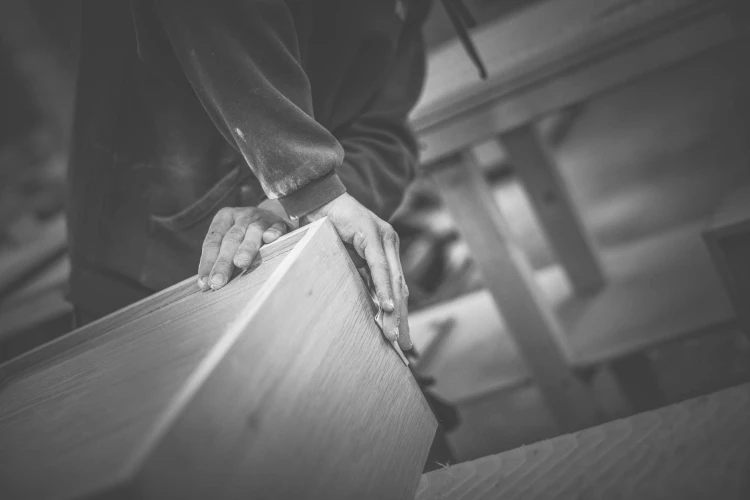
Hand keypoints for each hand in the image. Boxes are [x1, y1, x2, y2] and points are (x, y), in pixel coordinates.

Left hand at [197, 199, 295, 289]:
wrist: (274, 216)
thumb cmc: (246, 234)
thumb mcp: (230, 239)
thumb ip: (218, 257)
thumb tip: (205, 285)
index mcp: (224, 218)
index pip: (212, 241)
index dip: (207, 262)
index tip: (205, 283)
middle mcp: (242, 216)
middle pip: (231, 239)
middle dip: (224, 262)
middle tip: (218, 281)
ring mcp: (261, 218)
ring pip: (253, 232)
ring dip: (246, 248)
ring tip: (240, 263)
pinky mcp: (279, 223)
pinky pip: (276, 228)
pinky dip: (273, 232)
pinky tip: (269, 239)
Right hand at [302, 193, 411, 350]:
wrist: (315, 200)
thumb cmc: (326, 228)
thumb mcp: (346, 257)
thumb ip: (361, 275)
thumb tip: (369, 305)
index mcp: (385, 249)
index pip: (397, 287)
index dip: (401, 314)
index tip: (402, 339)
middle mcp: (389, 242)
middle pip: (399, 288)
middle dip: (402, 319)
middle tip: (405, 346)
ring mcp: (382, 237)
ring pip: (393, 280)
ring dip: (394, 310)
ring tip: (394, 334)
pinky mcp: (370, 234)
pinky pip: (379, 267)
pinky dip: (382, 288)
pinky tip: (387, 307)